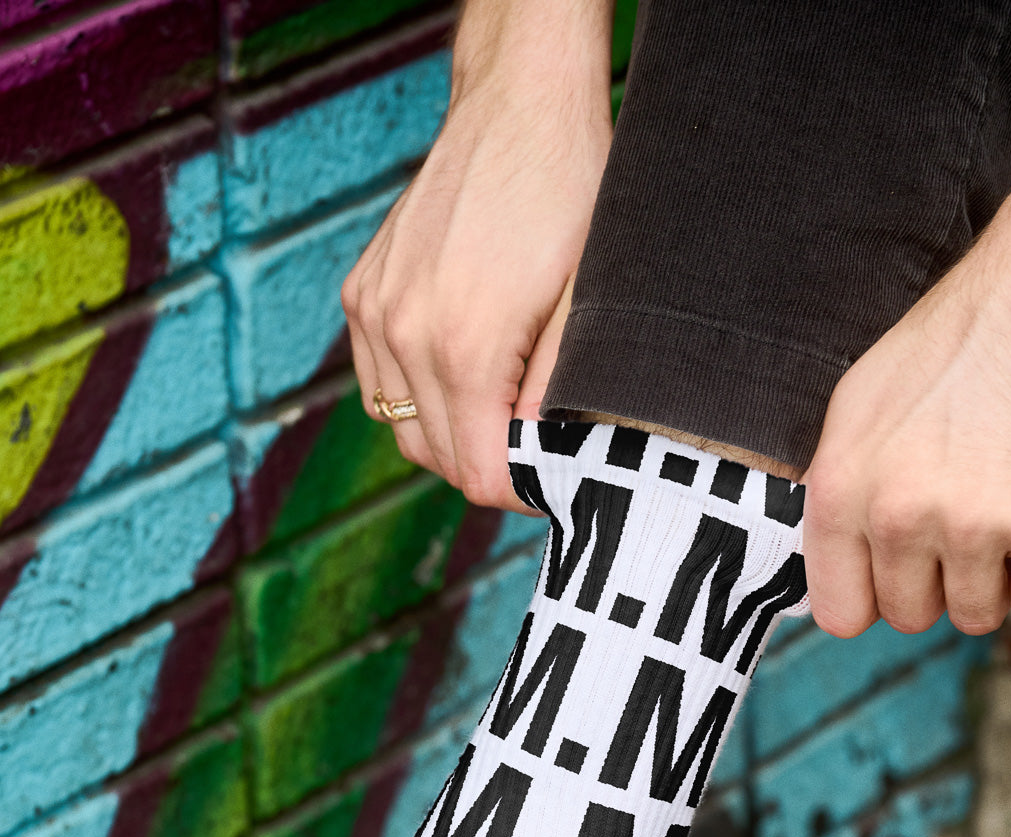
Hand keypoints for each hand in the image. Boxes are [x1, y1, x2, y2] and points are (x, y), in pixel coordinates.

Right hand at [342, 2, 612, 511]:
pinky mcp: (361, 292)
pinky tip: (457, 367)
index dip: (515, 491)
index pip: (477, 475)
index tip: (545, 478)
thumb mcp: (583, 303)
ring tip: (498, 404)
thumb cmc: (566, 194)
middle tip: (530, 444)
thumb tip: (539, 461)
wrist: (518, 106)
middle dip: (485, 465)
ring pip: (401, 428)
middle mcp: (405, 335)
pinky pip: (379, 383)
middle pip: (437, 459)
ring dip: (448, 433)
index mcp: (465, 349)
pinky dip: (415, 395)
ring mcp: (375, 312)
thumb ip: (555, 392)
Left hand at [804, 140, 1010, 637]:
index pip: (842, 612)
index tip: (899, 573)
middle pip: (914, 614)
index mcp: (841, 488)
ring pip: (980, 613)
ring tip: (1005, 502)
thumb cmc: (954, 346)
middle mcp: (898, 513)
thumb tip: (837, 580)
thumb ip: (839, 496)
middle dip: (940, 580)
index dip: (875, 596)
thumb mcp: (860, 407)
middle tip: (966, 516)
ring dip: (999, 575)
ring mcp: (974, 524)